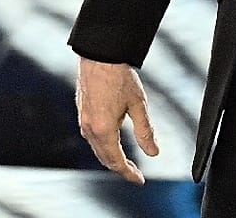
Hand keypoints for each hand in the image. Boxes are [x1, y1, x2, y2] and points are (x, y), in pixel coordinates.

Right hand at [75, 57, 158, 183]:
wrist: (100, 55)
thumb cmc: (119, 76)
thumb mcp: (138, 105)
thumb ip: (146, 132)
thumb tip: (153, 153)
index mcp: (104, 130)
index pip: (116, 162)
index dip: (129, 174)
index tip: (140, 180)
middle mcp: (90, 128)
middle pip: (104, 158)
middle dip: (120, 168)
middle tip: (135, 173)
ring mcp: (83, 120)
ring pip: (97, 148)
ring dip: (111, 157)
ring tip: (126, 160)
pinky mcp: (82, 111)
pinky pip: (91, 137)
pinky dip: (103, 145)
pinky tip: (112, 141)